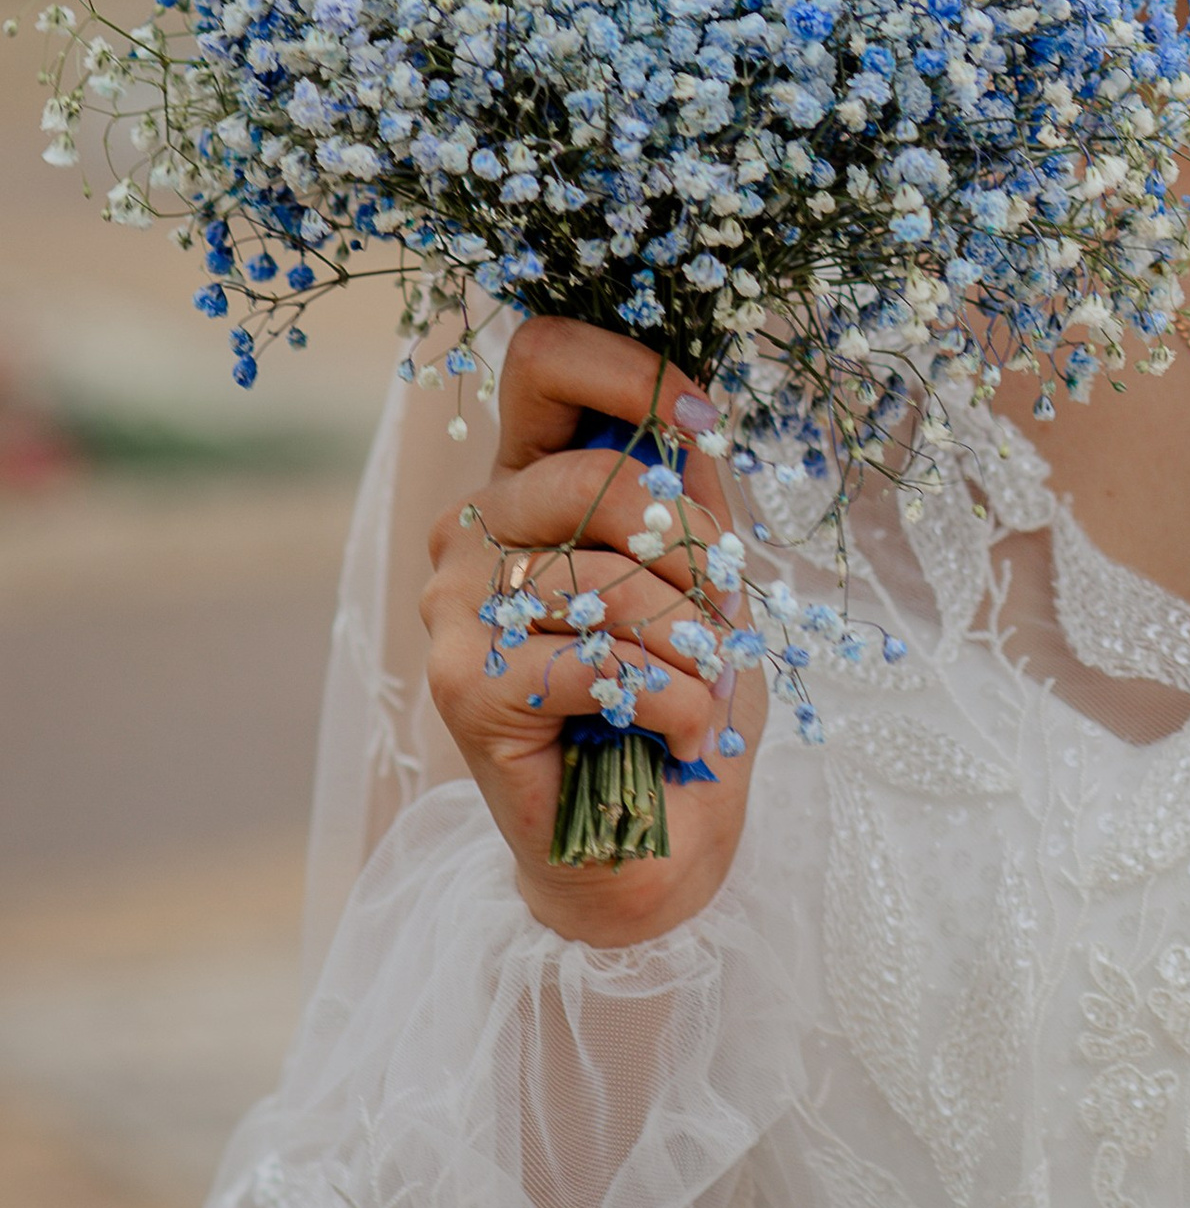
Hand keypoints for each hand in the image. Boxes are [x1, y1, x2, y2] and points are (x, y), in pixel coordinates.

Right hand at [423, 320, 766, 944]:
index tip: (704, 430)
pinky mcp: (461, 685)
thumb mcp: (706, 576)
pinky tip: (679, 734)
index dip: (631, 373)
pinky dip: (672, 701)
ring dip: (695, 646)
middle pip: (596, 478)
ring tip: (703, 694)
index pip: (543, 360)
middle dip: (694, 553)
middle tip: (719, 622)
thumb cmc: (677, 701)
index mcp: (528, 485)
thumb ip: (689, 492)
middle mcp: (473, 532)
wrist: (648, 847)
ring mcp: (452, 607)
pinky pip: (601, 661)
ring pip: (610, 580)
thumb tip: (691, 422)